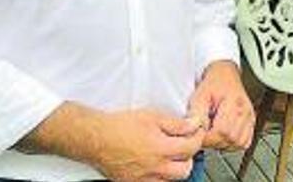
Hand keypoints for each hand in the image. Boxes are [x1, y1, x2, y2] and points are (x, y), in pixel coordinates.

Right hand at [89, 109, 203, 181]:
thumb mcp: (152, 116)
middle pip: (184, 170)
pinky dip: (159, 176)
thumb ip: (176, 124)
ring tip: (167, 154)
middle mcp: (154, 168)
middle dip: (188, 157)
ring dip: (174, 168)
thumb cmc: (120, 126)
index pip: (191, 148)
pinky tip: (154, 164)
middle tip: (183, 145)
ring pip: (170, 180)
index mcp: (160, 150)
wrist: (95, 138)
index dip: (197, 137)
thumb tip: (194, 125)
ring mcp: (143, 179)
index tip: (196, 131)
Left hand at [187, 61, 254, 151]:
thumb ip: (196, 114)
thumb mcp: (199, 94)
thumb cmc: (213, 83)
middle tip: (204, 133)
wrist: (225, 75)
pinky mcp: (251, 123)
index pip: (222, 131)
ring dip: (223, 143)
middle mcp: (245, 112)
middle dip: (214, 141)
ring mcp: (250, 118)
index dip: (208, 137)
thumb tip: (193, 130)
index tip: (199, 132)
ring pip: (238, 143)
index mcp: (233, 103)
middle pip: (230, 139)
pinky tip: (224, 136)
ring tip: (213, 133)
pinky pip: (244, 142)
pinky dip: (233, 143)